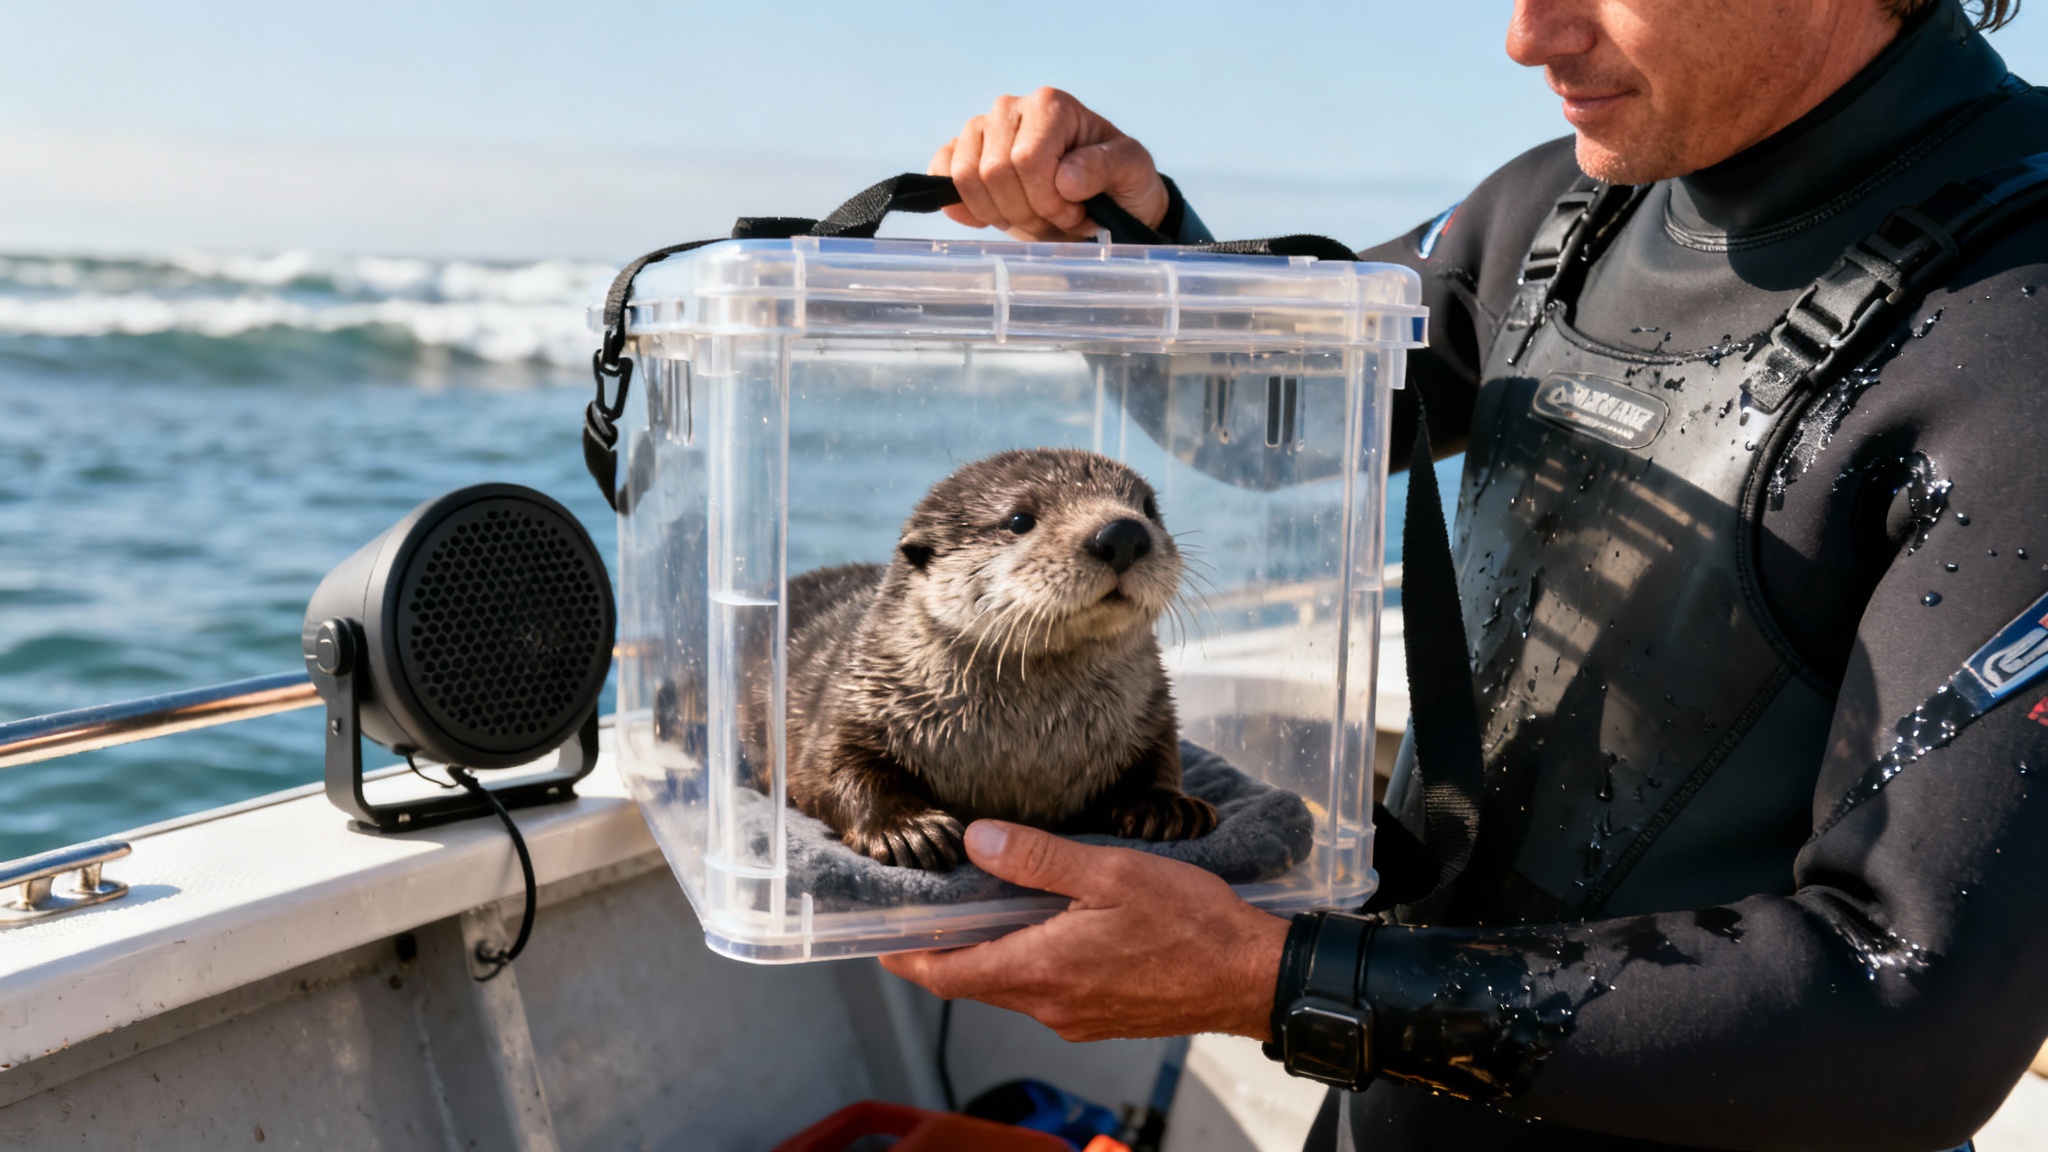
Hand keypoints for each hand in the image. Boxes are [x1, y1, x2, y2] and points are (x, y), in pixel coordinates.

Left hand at [880, 820, 1290, 1042]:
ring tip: (985, 906)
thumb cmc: (1191, 923)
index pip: (946, 974)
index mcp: (1042, 970)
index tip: (880, 933)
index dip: (906, 955)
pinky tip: (1045, 926)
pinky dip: (1029, 961)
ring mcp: (1076, 1016)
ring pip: (1010, 985)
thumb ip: (1038, 858)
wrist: (1250, 975)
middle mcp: (1051, 1004)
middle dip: (946, 948)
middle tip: (929, 906)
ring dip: (991, 952)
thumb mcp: (1111, 871)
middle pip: (973, 981)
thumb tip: (977, 841)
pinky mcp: (1101, 1017)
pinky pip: (1046, 991)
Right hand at [930, 88, 1168, 241]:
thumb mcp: (1132, 171)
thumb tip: (1065, 179)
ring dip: (999, 213)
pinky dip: (962, 204)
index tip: (1074, 214)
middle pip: (993, 172)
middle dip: (1025, 211)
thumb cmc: (1119, 181)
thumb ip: (1105, 168)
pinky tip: (992, 216)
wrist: (1103, 200)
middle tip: (1054, 220)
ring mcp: (982, 130)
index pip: (1027, 161)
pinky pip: (940, 172)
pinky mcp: (962, 152)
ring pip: (966, 178)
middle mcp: (1010, 109)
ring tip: (1031, 216)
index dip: (1046, 201)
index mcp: (1051, 105)